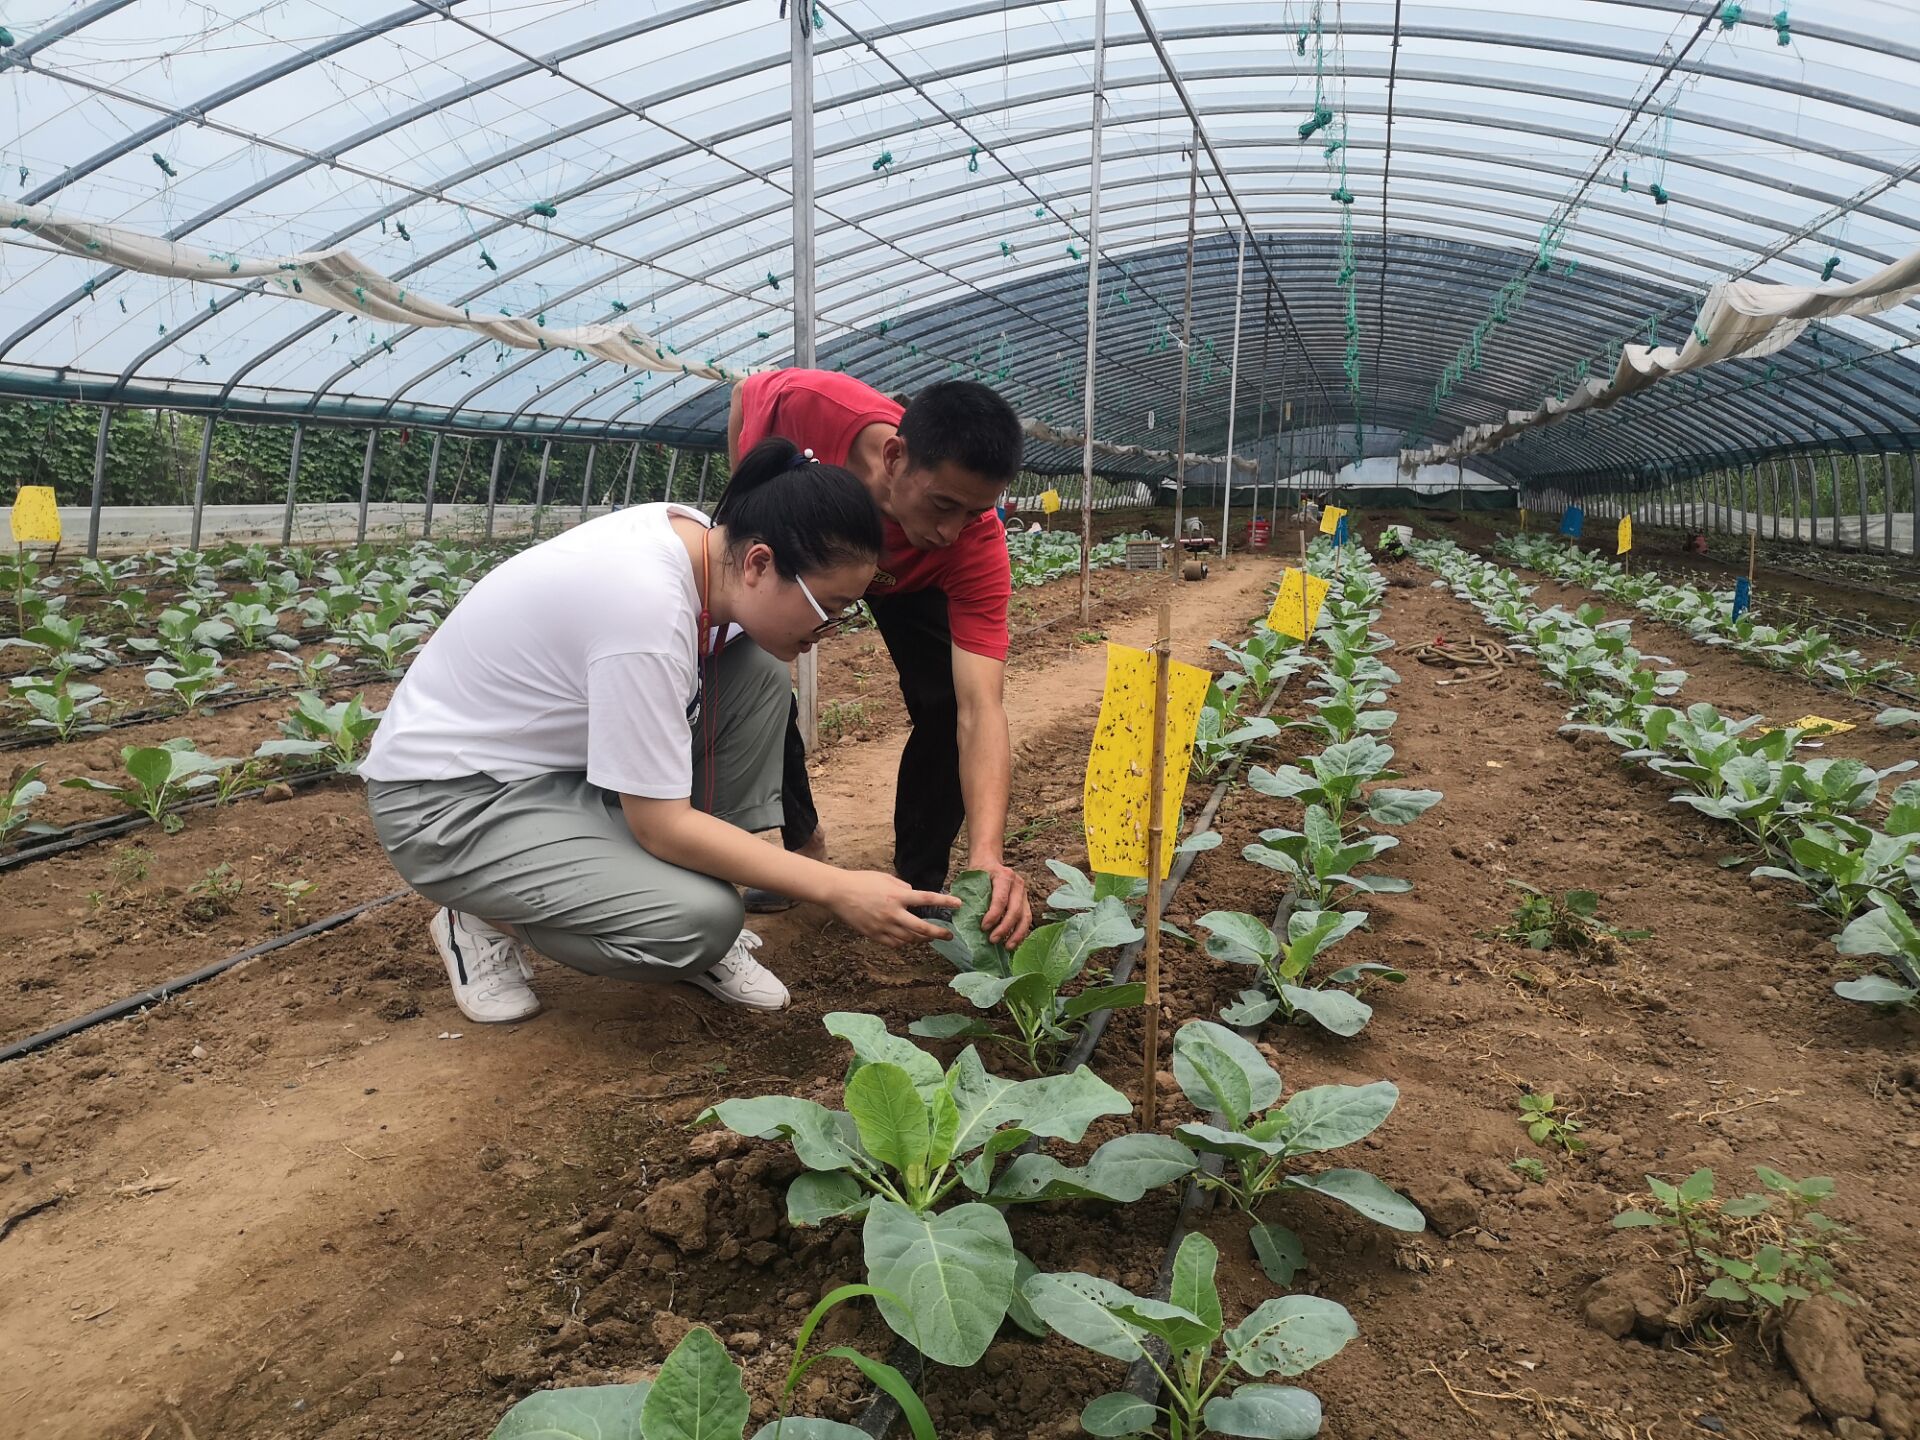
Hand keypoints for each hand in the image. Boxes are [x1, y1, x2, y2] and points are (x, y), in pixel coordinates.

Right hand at [826, 869, 957, 945]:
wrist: (838, 893)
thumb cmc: (862, 881)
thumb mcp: (886, 878)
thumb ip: (903, 887)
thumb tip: (913, 894)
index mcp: (897, 896)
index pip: (927, 899)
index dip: (945, 902)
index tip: (958, 904)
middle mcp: (893, 913)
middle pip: (922, 928)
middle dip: (939, 933)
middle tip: (949, 935)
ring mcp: (883, 926)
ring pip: (909, 939)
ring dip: (922, 939)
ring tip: (928, 936)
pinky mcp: (874, 935)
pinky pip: (895, 944)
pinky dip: (904, 942)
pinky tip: (908, 939)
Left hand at [972, 860, 1031, 946]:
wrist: (989, 861)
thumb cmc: (979, 872)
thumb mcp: (972, 878)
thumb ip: (969, 895)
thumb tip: (961, 915)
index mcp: (1004, 876)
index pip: (1001, 899)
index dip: (993, 915)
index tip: (983, 928)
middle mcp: (1017, 884)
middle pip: (1015, 910)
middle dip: (1004, 928)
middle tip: (992, 940)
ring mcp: (1024, 893)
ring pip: (1025, 916)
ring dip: (1017, 934)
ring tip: (1007, 947)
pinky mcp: (1026, 901)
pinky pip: (1026, 919)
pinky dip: (1021, 932)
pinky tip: (1013, 943)